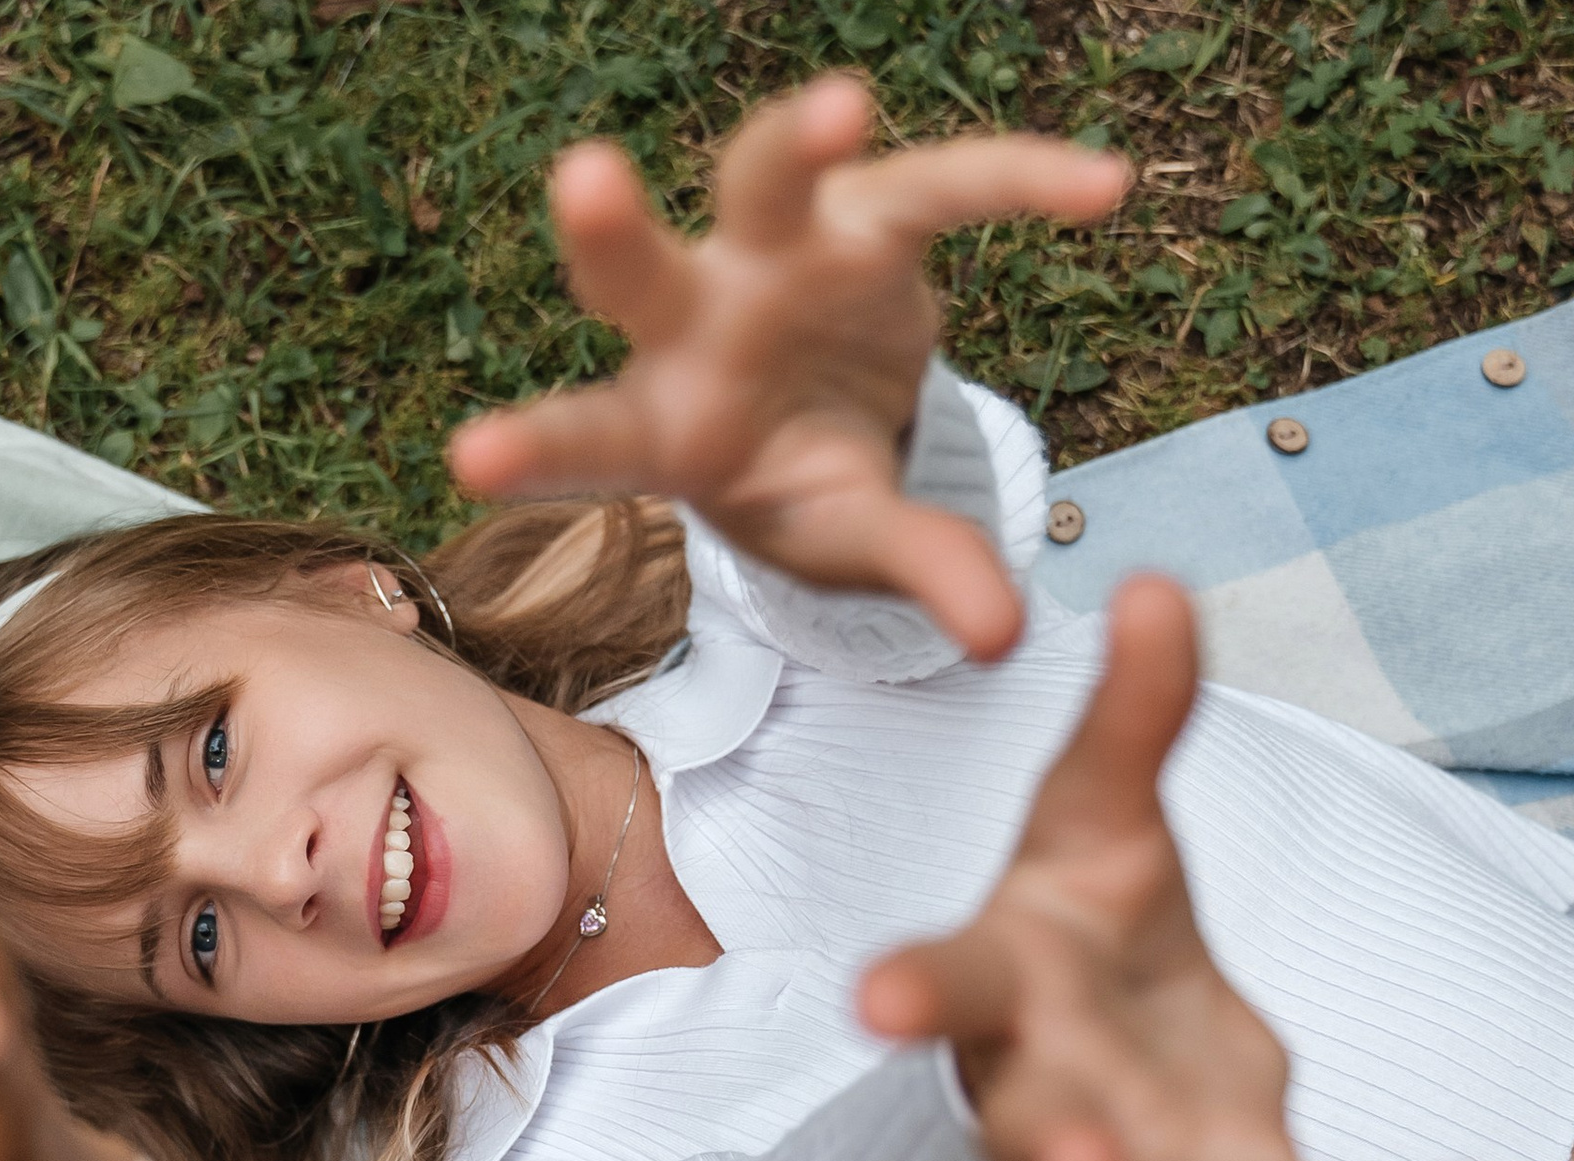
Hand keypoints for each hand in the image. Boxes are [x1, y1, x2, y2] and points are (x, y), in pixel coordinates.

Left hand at [450, 77, 1128, 659]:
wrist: (842, 410)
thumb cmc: (807, 487)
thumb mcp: (848, 541)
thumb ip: (911, 571)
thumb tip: (1006, 637)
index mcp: (666, 432)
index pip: (590, 442)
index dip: (535, 448)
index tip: (471, 460)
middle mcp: (699, 327)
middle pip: (639, 273)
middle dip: (611, 229)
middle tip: (584, 176)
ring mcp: (777, 257)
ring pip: (762, 181)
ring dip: (796, 140)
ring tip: (842, 110)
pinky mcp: (870, 213)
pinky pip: (945, 182)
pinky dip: (1019, 180)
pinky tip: (1102, 190)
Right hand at [858, 577, 1493, 1160]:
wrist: (1110, 1051)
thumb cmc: (1081, 927)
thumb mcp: (1100, 813)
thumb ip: (1130, 719)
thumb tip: (1154, 583)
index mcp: (1006, 989)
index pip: (948, 987)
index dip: (908, 996)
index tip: (868, 1005)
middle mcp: (1052, 1093)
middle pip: (1036, 1135)